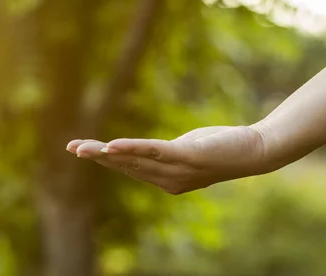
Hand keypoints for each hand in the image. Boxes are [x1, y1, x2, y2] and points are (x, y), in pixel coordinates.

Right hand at [66, 125, 267, 194]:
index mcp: (165, 179)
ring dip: (106, 154)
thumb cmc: (220, 148)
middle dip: (96, 157)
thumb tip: (145, 148)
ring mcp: (177, 171)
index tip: (80, 148)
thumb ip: (164, 153)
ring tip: (83, 148)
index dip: (103, 159)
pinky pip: (153, 152)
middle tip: (71, 148)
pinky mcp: (187, 157)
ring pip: (134, 161)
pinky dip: (131, 149)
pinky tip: (113, 145)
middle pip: (125, 167)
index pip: (128, 168)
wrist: (254, 151)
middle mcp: (168, 181)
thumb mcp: (186, 150)